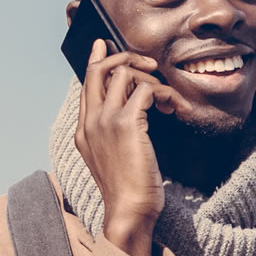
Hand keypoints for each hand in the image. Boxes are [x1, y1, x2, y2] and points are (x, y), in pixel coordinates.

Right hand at [74, 39, 170, 255]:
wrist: (129, 211)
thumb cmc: (127, 190)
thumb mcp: (112, 159)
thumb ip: (112, 134)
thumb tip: (132, 113)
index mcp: (84, 129)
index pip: (85, 83)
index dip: (95, 60)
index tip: (103, 45)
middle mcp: (90, 121)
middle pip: (100, 70)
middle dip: (124, 57)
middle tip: (149, 64)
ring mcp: (106, 120)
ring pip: (124, 73)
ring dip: (150, 78)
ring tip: (166, 98)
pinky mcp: (126, 124)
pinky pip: (145, 89)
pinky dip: (162, 93)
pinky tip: (172, 107)